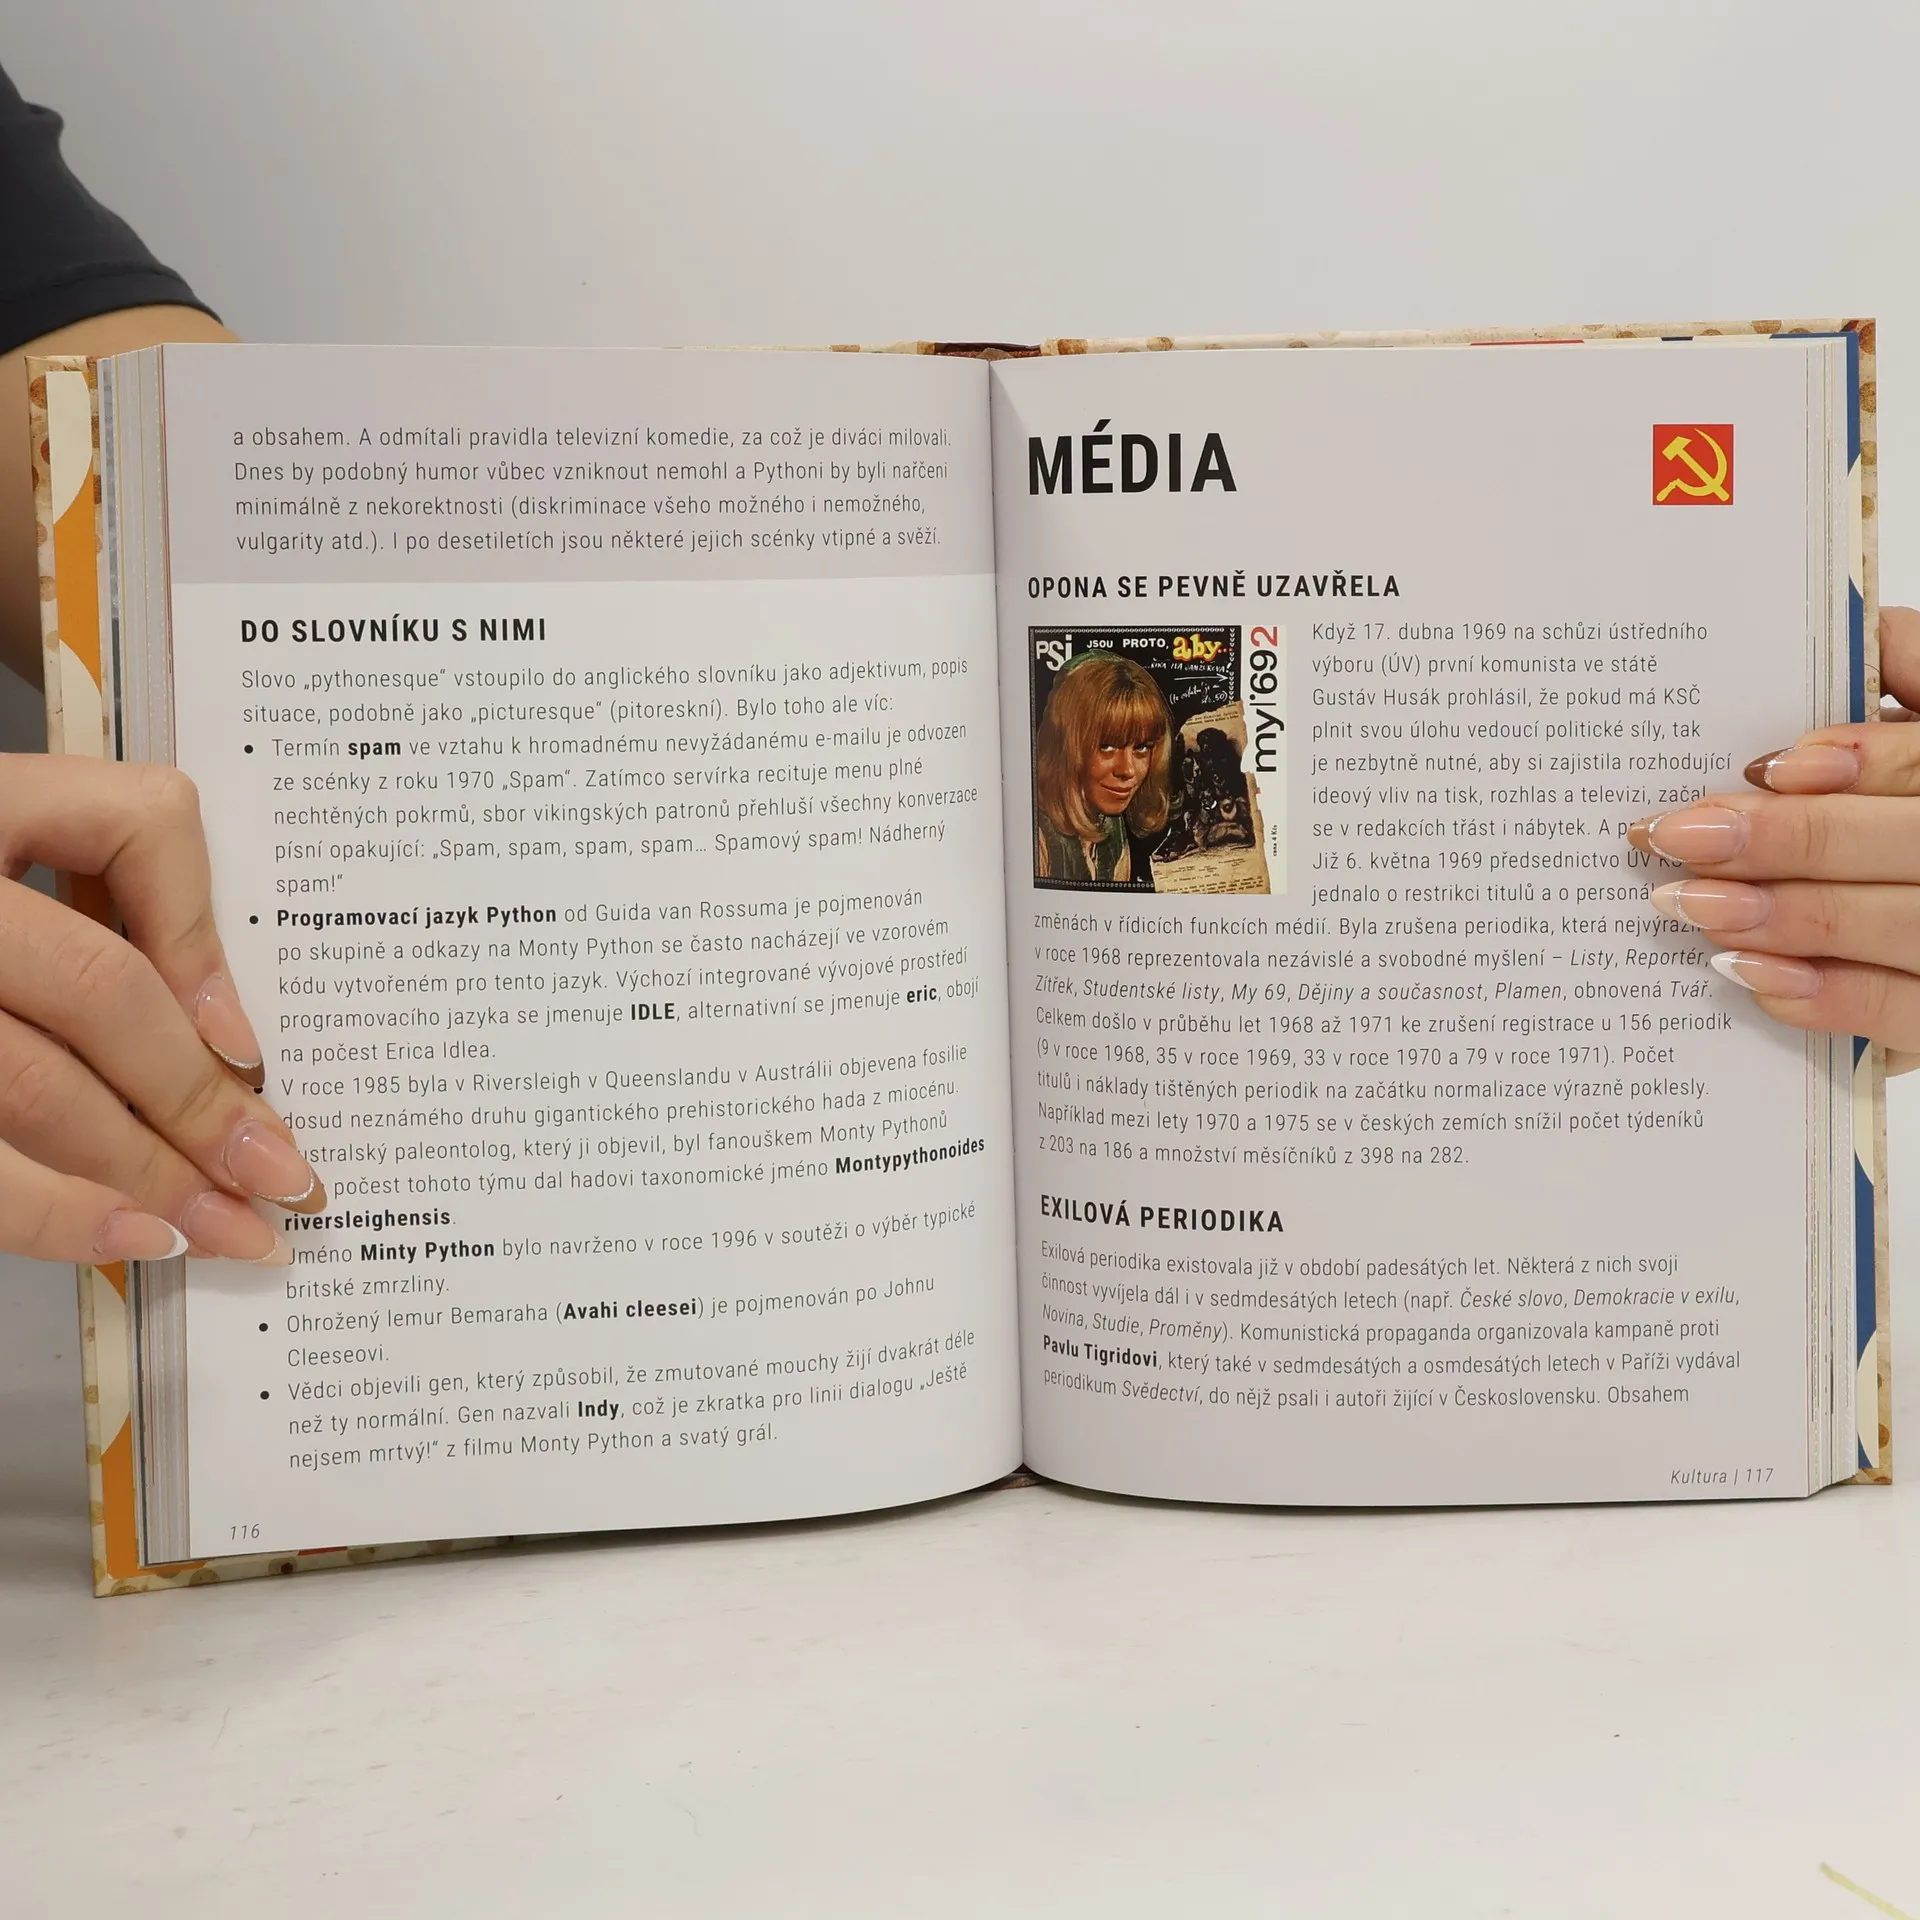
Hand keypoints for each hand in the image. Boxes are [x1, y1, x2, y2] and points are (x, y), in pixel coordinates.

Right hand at [0, 756, 323, 1263]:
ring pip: (37, 1086)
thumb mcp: (19, 851)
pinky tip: (129, 1237)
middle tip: (280, 1175)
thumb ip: (106, 903)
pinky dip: (55, 1212)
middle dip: (201, 1100)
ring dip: (148, 1174)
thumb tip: (221, 1033)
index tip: (248, 1044)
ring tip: (226, 1227)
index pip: (135, 827)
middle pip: (99, 991)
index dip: (204, 939)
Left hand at [1632, 605, 1919, 1072]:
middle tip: (1677, 835)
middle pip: (1907, 846)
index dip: (1862, 763)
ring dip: (1787, 917)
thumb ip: (1910, 673)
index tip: (1763, 768)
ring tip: (1688, 901)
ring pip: (1900, 928)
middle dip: (1788, 841)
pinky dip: (1824, 996)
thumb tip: (1861, 632)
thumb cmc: (1909, 802)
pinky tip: (1746, 972)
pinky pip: (1903, 1016)